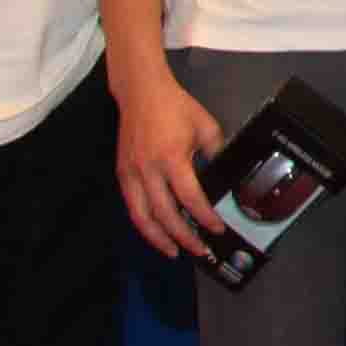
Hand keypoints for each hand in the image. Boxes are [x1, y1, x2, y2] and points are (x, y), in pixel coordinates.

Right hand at [114, 68, 228, 257]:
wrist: (141, 92)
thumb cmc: (175, 107)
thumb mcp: (206, 127)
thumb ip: (216, 154)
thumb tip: (223, 178)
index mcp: (171, 158)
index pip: (190, 198)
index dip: (204, 217)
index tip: (216, 229)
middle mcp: (148, 170)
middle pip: (165, 214)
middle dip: (183, 237)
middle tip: (199, 250)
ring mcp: (131, 173)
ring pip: (142, 217)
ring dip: (158, 239)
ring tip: (174, 252)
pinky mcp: (122, 174)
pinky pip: (132, 206)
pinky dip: (144, 224)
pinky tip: (156, 232)